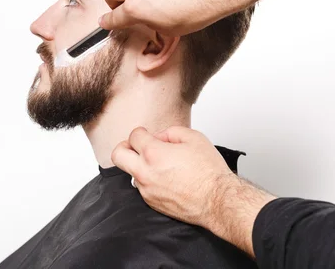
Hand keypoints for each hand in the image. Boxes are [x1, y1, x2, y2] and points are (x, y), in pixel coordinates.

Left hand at [111, 126, 275, 256]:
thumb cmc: (209, 172)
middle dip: (125, 147)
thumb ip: (170, 132)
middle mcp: (145, 173)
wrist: (217, 200)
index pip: (133, 136)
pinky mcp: (151, 203)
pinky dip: (150, 180)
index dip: (142, 132)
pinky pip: (143, 187)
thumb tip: (158, 137)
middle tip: (136, 146)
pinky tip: (167, 178)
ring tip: (162, 165)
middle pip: (118, 155)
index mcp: (153, 154)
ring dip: (141, 165)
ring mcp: (146, 190)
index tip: (147, 135)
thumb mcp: (194, 137)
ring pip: (131, 173)